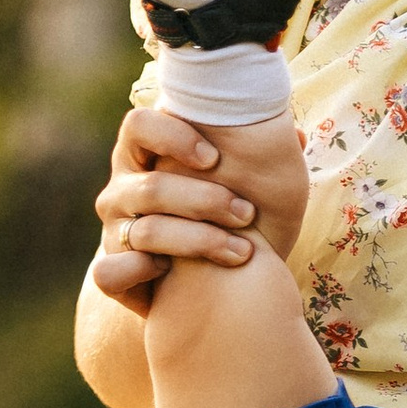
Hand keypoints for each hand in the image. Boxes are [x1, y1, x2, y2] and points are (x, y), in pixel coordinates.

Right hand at [92, 104, 311, 309]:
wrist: (200, 282)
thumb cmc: (226, 220)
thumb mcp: (243, 182)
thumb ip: (258, 152)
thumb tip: (297, 136)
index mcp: (144, 154)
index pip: (139, 125)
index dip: (172, 136)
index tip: (214, 158)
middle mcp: (122, 189)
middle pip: (151, 187)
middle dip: (205, 202)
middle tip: (247, 214)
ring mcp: (113, 231)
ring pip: (143, 232)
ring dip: (198, 241)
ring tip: (241, 252)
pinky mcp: (110, 272)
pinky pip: (108, 273)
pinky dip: (139, 272)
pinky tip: (169, 273)